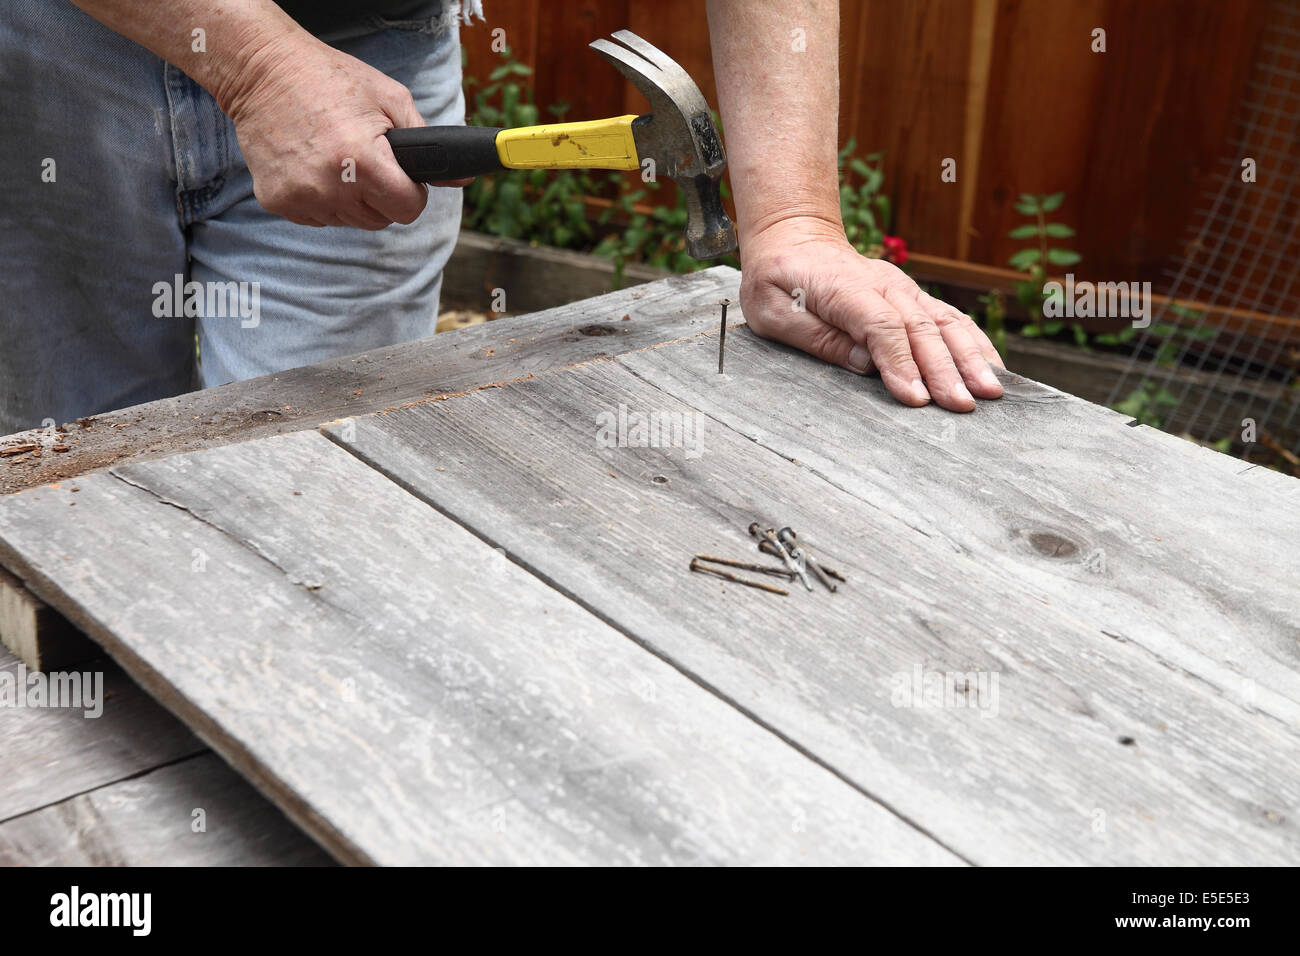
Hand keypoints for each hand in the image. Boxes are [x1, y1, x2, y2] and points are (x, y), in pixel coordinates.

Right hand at [221, 34, 454, 228]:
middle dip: (382, 196)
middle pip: (381, 221)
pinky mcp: (278, 202)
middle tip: (366, 159)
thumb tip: (464, 179)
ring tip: (337, 157)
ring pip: (350, 221)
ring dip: (352, 198)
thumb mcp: (390, 99)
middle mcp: (330, 185)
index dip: (411, 192)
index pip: (408, 210)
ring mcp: (301, 197)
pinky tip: (314, 165)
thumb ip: (428, 143)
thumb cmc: (332, 80)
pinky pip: (319, 218)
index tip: (403, 176)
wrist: (263, 70)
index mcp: (363, 160)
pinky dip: (323, 199)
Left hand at [739, 217, 1004, 410]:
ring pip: (943, 321)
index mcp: (843, 287)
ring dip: (970, 357)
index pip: (881, 326)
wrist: (794, 240)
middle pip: (920, 328)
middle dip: (944, 370)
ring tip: (991, 390)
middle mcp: (882, 285)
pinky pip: (949, 318)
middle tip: (962, 406)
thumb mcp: (774, 312)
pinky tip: (992, 367)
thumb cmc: (779, 282)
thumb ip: (817, 338)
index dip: (900, 362)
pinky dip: (973, 342)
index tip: (915, 397)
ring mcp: (902, 289)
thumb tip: (864, 364)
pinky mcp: (912, 297)